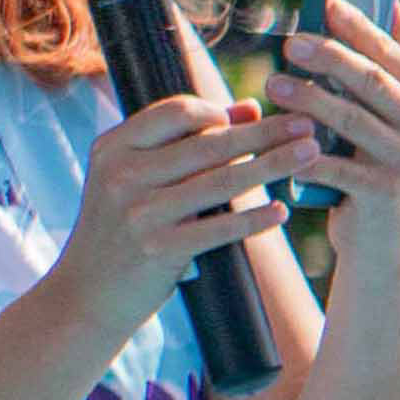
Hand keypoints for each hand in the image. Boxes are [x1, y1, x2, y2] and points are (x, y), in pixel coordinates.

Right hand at [52, 90, 296, 326]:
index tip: (260, 114)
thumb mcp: (137, 177)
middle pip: (208, 144)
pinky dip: (254, 218)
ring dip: (272, 165)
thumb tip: (248, 108)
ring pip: (220, 181)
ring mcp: (139, 211)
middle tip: (308, 123)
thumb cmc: (124, 227)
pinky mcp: (158, 248)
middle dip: (264, 132)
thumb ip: (185, 142)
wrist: (88, 292)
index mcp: (114, 146)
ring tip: (312, 154)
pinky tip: (282, 211)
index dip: (220, 110)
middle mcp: (122, 173)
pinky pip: (219, 228)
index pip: (175, 112)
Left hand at [274, 0, 399, 238]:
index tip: (326, 2)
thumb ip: (383, 62)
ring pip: (351, 119)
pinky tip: (279, 143)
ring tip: (272, 85)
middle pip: (371, 81)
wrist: (378, 238)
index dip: (358, 26)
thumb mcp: (381, 112)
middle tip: (291, 42)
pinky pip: (335, 165)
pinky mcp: (384, 193)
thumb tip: (391, 3)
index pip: (390, 53)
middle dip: (330, 57)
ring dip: (308, 99)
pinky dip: (304, 155)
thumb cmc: (368, 161)